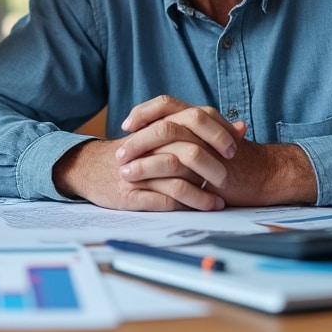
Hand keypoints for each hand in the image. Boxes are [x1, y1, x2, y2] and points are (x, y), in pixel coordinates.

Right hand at [53, 135, 226, 212]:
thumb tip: (241, 126)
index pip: (192, 121)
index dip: (216, 134)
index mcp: (157, 127)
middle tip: (229, 177)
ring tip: (219, 202)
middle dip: (212, 165)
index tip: (234, 148)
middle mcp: (148, 146)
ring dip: (203, 194)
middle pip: (186, 149)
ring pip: (177, 179)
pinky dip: (186, 206)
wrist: (90, 168)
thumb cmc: (136, 154)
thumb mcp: (163, 137)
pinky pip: (164, 200)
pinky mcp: (131, 194)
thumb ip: (202, 132)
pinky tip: (200, 209)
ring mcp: (138, 171)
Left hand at [118, 96, 316, 206]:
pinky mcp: (213, 167)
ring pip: (170, 141)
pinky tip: (145, 187)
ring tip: (125, 172)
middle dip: (137, 139)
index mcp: (199, 115)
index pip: (165, 104)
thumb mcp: (208, 140)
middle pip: (163, 122)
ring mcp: (210, 144)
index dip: (143, 112)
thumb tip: (150, 134)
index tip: (125, 125)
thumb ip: (186, 134)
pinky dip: (161, 176)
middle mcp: (204, 124)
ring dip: (143, 159)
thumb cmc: (234, 160)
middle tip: (119, 154)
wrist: (267, 174)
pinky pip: (181, 168)